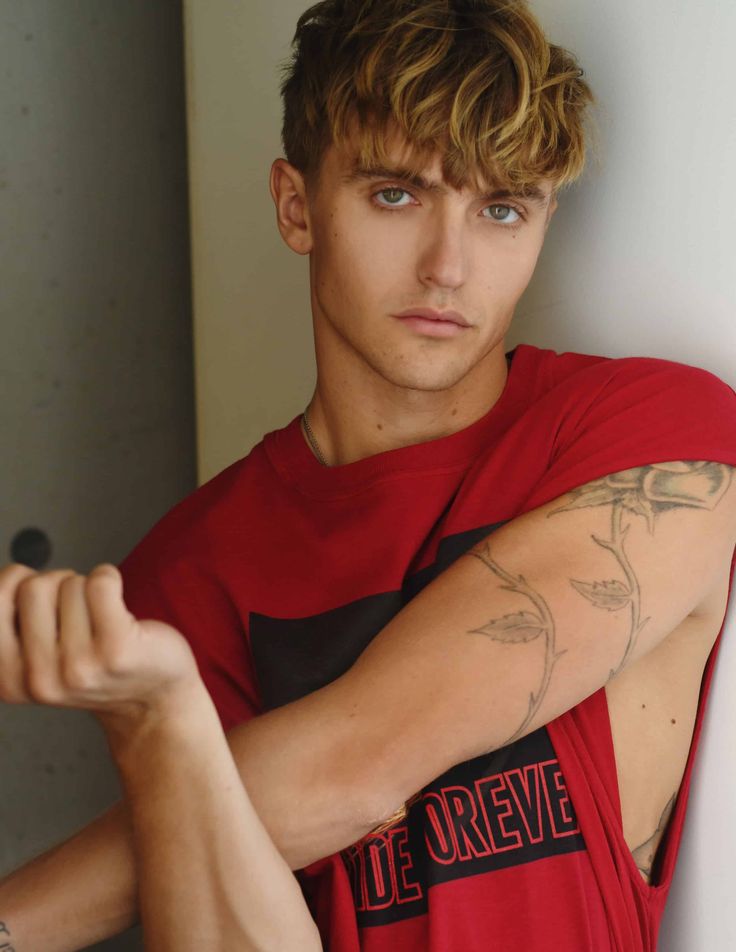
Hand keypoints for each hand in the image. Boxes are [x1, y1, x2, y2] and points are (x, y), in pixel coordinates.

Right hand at [0, 562, 201, 733]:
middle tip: (77, 610)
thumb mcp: (34, 659)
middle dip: (58, 584)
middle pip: (33, 586)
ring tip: (99, 619)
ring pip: (70, 583)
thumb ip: (10, 623)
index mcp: (7, 680)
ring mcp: (77, 667)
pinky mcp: (116, 649)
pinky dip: (110, 577)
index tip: (42, 598)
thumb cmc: (92, 666)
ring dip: (87, 590)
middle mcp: (38, 680)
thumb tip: (6, 577)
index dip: (19, 581)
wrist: (149, 698)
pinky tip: (118, 604)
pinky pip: (100, 582)